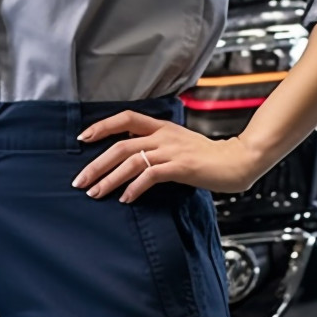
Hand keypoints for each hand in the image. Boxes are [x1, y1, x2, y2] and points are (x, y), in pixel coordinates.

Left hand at [71, 110, 261, 203]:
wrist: (236, 161)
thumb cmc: (208, 156)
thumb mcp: (178, 142)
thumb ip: (157, 144)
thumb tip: (132, 154)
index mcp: (161, 126)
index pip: (125, 118)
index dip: (102, 126)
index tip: (83, 138)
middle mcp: (163, 135)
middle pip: (120, 145)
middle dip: (96, 163)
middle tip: (80, 180)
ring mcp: (171, 150)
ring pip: (131, 161)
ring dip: (109, 179)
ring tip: (96, 192)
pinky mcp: (180, 167)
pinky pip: (150, 175)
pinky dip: (134, 188)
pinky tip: (126, 198)